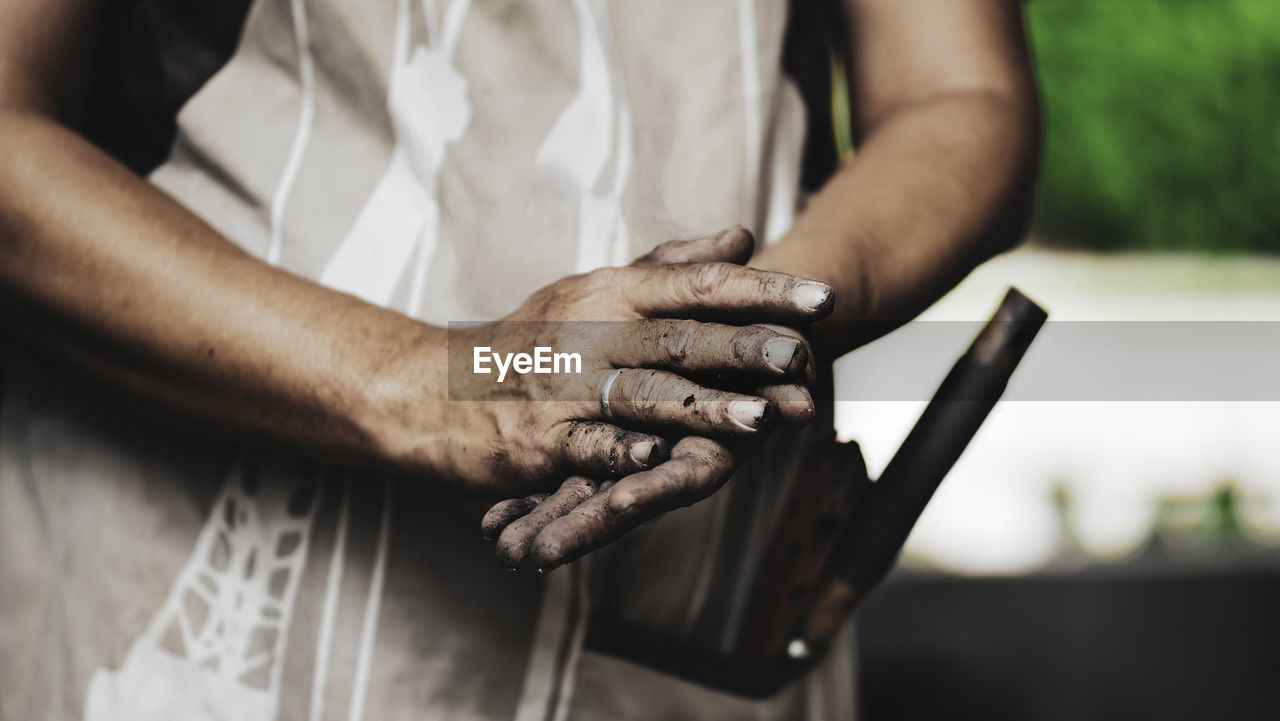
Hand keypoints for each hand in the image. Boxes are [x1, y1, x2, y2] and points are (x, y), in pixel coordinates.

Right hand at [480, 231, 826, 569]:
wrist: (429, 391)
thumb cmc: (527, 339)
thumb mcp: (594, 288)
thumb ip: (671, 264)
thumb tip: (744, 236)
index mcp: (610, 293)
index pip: (695, 284)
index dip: (760, 292)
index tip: (822, 299)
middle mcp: (592, 333)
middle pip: (678, 338)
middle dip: (744, 348)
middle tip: (802, 357)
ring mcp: (566, 389)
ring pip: (644, 395)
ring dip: (704, 408)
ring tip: (760, 418)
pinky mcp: (541, 442)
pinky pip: (588, 447)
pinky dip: (622, 451)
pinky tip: (659, 455)